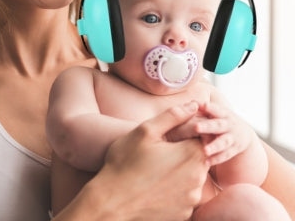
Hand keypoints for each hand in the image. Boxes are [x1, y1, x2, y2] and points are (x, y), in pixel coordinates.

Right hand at [91, 102, 208, 220]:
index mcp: (191, 155)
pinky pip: (184, 196)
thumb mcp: (146, 131)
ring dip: (179, 171)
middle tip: (159, 152)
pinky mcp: (183, 214)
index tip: (171, 136)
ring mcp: (191, 200)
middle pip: (198, 157)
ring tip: (155, 169)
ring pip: (192, 177)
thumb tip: (194, 105)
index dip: (188, 132)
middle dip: (183, 151)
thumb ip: (173, 115)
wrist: (111, 202)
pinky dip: (174, 189)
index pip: (203, 137)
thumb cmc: (126, 163)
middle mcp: (197, 179)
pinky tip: (155, 185)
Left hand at [194, 102, 254, 166]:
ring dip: (214, 146)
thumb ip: (203, 109)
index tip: (202, 105)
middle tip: (196, 127)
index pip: (216, 109)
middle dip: (207, 126)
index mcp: (223, 113)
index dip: (210, 107)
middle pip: (218, 125)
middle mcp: (229, 125)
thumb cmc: (221, 120)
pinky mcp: (233, 149)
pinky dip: (216, 159)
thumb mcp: (216, 112)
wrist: (243, 134)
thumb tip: (189, 104)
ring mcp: (232, 138)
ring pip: (223, 142)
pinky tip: (206, 162)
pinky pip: (225, 155)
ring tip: (204, 150)